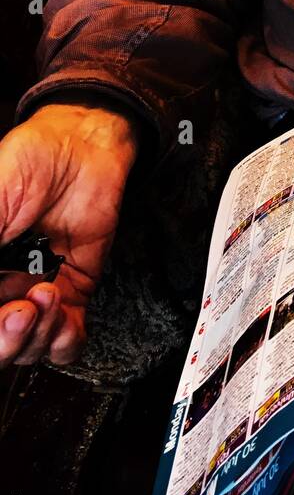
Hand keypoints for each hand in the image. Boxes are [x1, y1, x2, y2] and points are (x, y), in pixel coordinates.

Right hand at [0, 102, 137, 367]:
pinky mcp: (72, 291)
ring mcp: (33, 294)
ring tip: (47, 295)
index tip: (0, 309)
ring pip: (27, 349)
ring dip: (37, 334)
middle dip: (5, 339)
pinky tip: (65, 317)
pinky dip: (65, 341)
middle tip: (19, 310)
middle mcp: (0, 287)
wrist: (85, 144)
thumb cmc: (30, 158)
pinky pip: (66, 340)